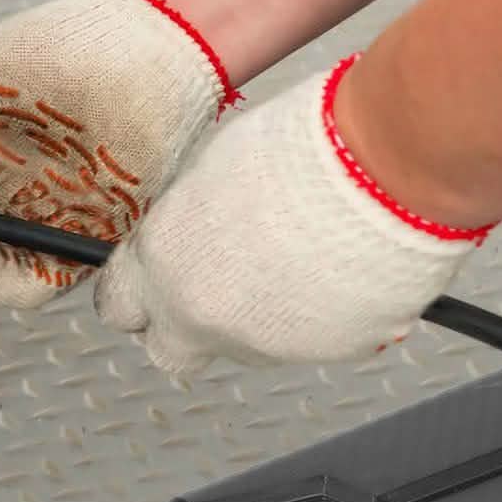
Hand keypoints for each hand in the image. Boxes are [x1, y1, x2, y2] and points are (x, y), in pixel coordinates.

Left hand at [95, 57, 492, 374]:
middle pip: (172, 348)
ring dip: (261, 314)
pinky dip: (320, 315)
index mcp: (162, 261)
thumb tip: (193, 235)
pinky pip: (311, 340)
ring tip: (301, 253)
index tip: (152, 288)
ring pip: (246, 343)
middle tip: (222, 288)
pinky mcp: (323, 353)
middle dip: (188, 326)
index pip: (120, 305)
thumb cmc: (302, 147)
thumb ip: (189, 222)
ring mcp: (262, 342)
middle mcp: (201, 313)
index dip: (139, 295)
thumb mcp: (213, 170)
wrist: (382, 166)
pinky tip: (339, 266)